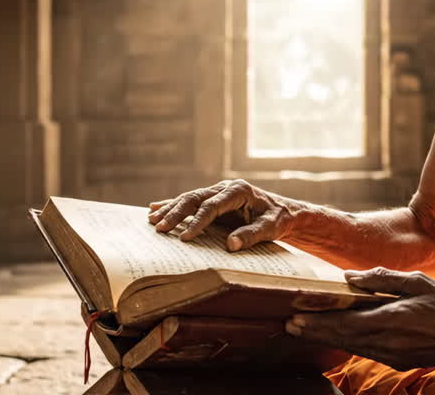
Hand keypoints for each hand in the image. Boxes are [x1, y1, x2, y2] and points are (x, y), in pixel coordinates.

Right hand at [147, 179, 294, 249]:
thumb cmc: (278, 219)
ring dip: (169, 209)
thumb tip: (231, 245)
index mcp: (238, 191)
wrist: (283, 211)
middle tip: (159, 228)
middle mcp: (224, 188)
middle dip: (176, 213)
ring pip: (189, 198)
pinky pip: (190, 202)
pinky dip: (172, 204)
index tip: (185, 238)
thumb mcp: (271, 227)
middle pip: (195, 198)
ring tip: (150, 220)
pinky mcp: (213, 200)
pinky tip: (154, 207)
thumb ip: (252, 235)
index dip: (198, 221)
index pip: (212, 206)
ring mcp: (217, 192)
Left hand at [285, 268, 434, 370]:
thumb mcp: (420, 282)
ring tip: (305, 330)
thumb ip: (384, 279)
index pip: (346, 322)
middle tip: (290, 325)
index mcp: (393, 318)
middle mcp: (390, 342)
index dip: (318, 321)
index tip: (296, 315)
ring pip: (352, 347)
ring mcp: (394, 355)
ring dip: (327, 339)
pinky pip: (367, 352)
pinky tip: (338, 337)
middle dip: (315, 331)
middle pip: (343, 337)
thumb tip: (351, 277)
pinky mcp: (400, 361)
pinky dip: (348, 344)